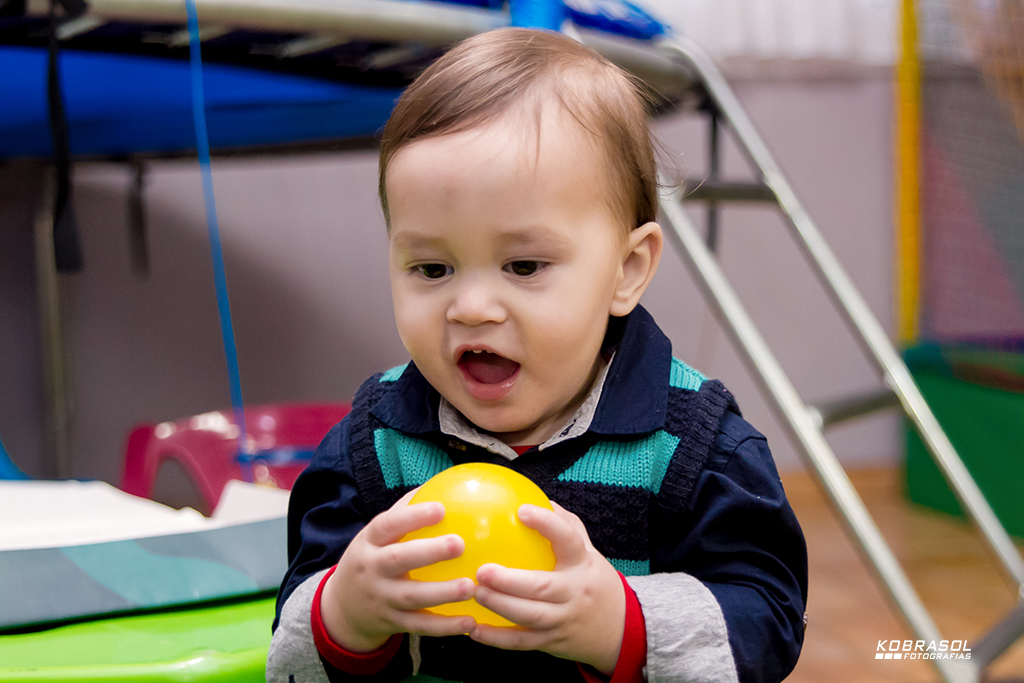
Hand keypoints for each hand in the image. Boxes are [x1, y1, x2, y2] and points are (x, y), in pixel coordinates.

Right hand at [320, 490, 477, 651]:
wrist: (342, 607)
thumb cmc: (373, 558)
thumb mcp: (376, 536)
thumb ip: (404, 511)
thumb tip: (441, 482)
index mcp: (369, 542)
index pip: (387, 525)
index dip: (412, 517)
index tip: (440, 508)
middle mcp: (372, 570)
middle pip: (398, 560)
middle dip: (428, 552)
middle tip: (459, 543)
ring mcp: (381, 599)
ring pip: (411, 597)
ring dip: (442, 593)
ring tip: (471, 586)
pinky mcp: (392, 623)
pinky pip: (420, 626)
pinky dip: (445, 626)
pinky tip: (471, 622)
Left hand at [470, 501, 625, 674]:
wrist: (620, 627)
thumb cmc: (592, 579)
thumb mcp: (587, 549)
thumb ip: (564, 524)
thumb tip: (532, 496)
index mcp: (582, 562)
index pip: (568, 539)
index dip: (547, 524)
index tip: (522, 510)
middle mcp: (575, 591)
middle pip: (543, 586)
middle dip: (510, 580)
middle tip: (483, 570)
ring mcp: (564, 619)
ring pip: (531, 616)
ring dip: (500, 606)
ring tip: (475, 593)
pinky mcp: (553, 641)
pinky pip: (522, 642)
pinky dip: (498, 639)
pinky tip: (474, 629)